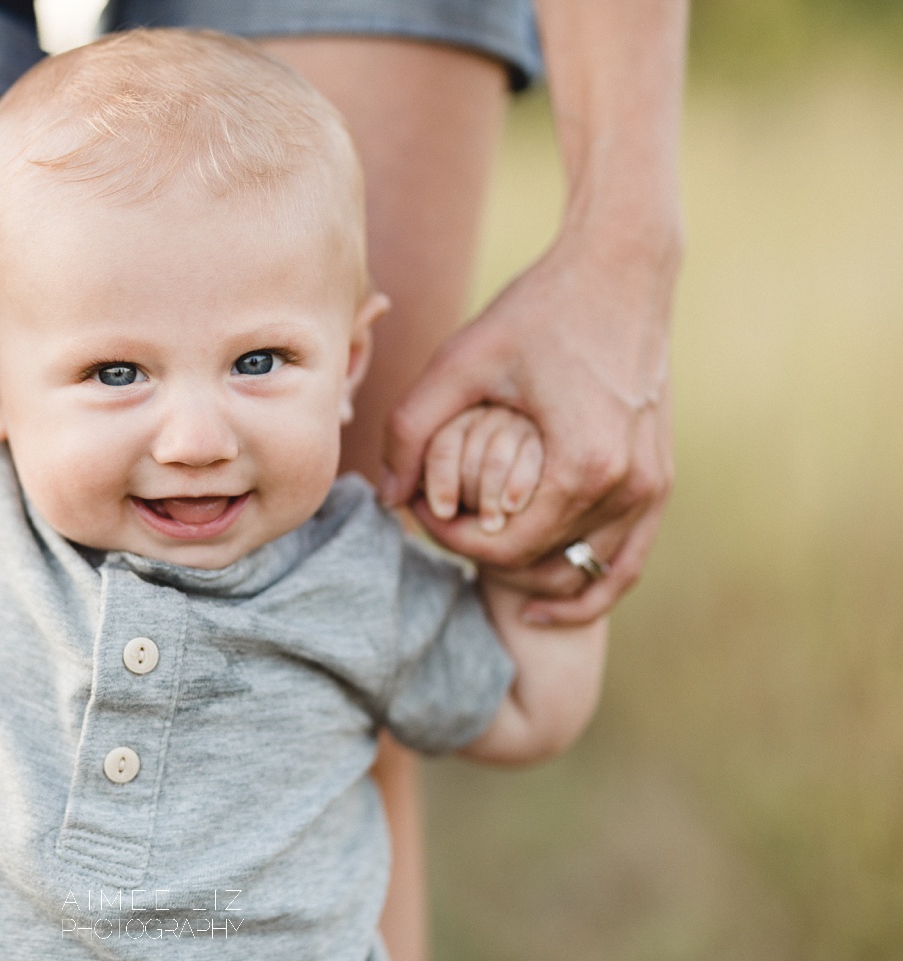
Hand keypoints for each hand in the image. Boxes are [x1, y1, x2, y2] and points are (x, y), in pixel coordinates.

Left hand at [383, 229, 678, 623]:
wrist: (620, 269)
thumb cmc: (535, 310)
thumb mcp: (458, 363)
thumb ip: (411, 430)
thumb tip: (388, 499)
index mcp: (581, 466)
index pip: (501, 548)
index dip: (449, 539)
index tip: (419, 509)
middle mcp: (628, 487)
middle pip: (540, 566)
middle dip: (482, 554)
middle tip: (442, 523)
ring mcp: (652, 487)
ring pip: (585, 577)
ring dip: (530, 579)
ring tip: (482, 561)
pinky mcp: (660, 480)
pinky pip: (627, 562)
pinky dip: (587, 589)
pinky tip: (541, 605)